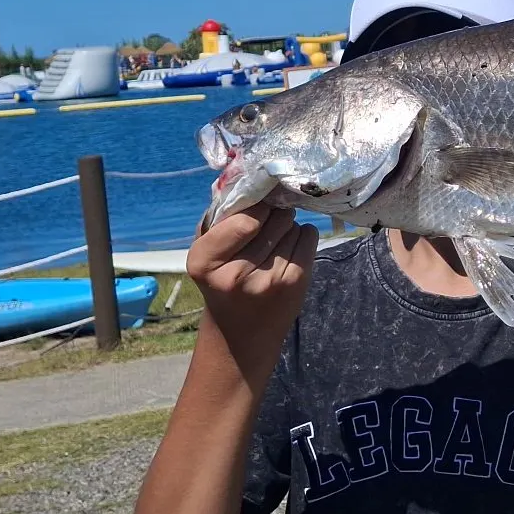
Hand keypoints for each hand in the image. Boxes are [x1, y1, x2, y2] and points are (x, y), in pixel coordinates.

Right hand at [187, 203, 317, 350]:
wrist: (240, 336)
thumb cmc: (221, 283)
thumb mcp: (206, 254)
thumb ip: (218, 218)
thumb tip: (242, 176)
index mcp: (203, 262)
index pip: (244, 218)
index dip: (254, 209)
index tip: (253, 214)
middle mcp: (235, 274)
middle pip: (272, 218)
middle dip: (273, 215)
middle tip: (266, 228)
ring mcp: (269, 281)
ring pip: (292, 225)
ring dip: (287, 227)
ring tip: (275, 244)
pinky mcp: (294, 285)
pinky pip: (309, 237)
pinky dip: (303, 236)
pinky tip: (289, 250)